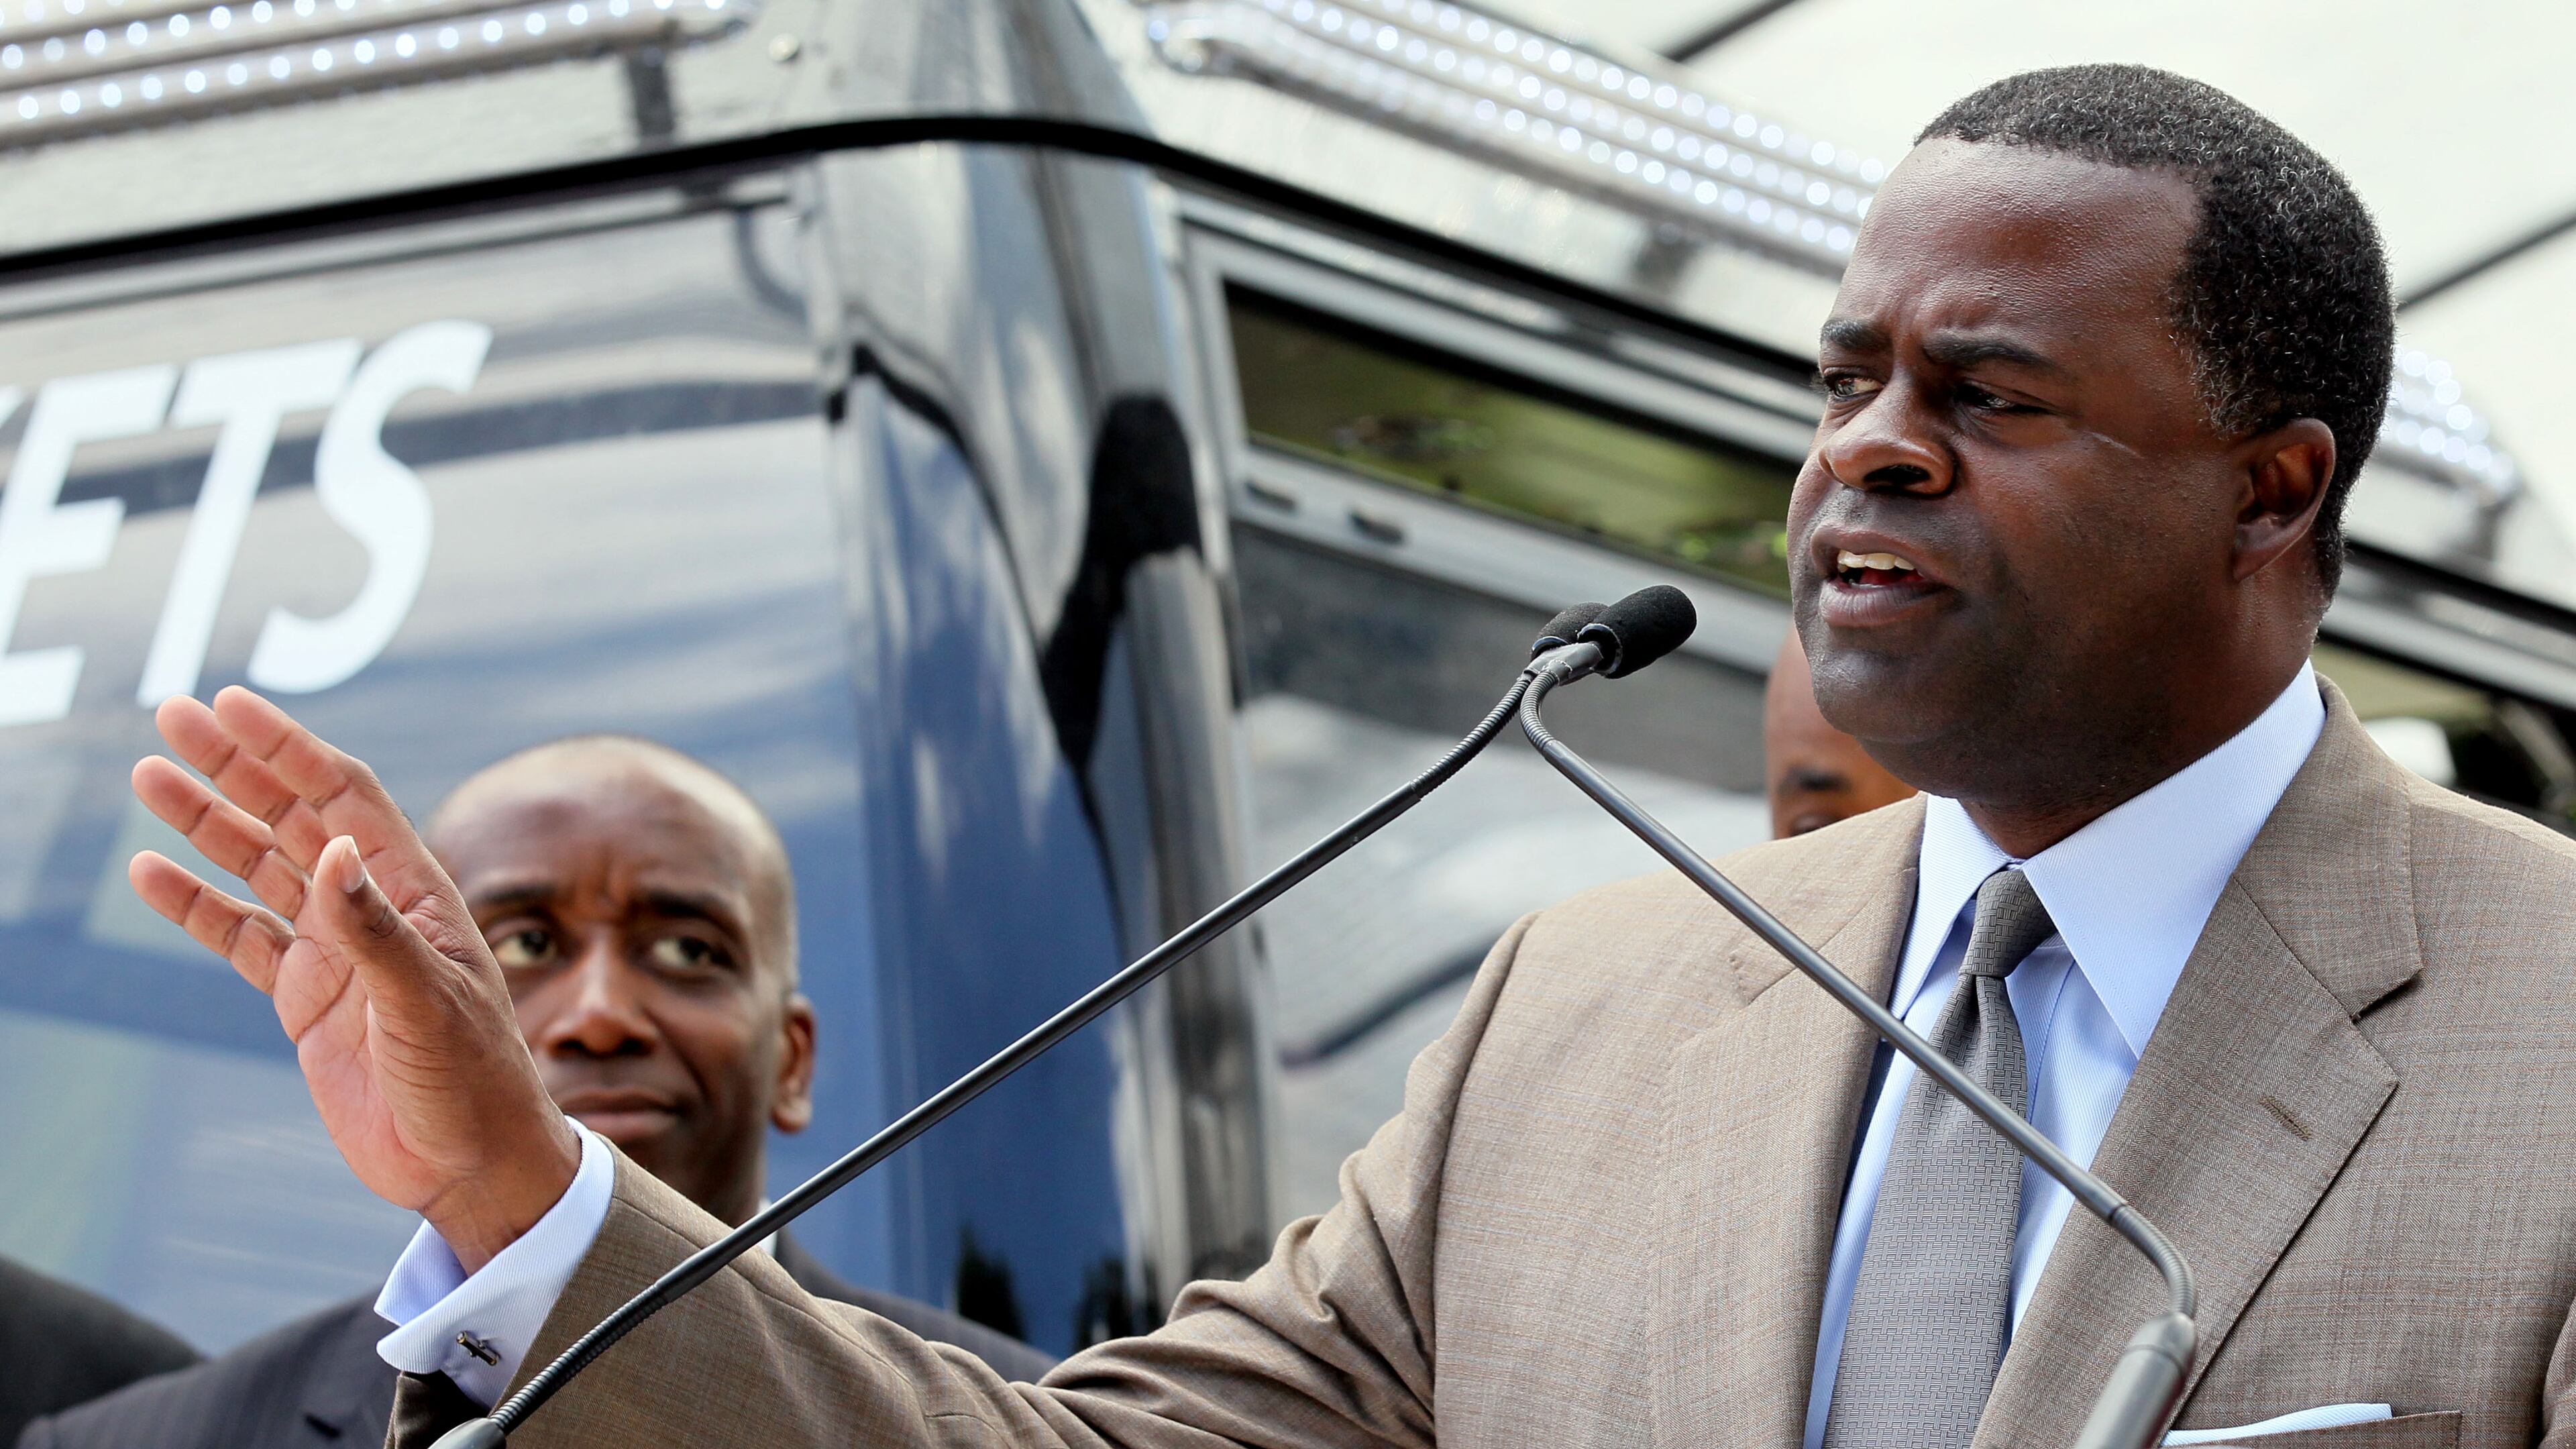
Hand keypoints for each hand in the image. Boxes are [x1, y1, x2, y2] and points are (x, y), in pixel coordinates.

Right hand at [129, 687, 578, 1271]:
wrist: (472, 1162)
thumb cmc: (473, 1082)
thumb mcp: (428, 1004)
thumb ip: (376, 933)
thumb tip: (339, 849)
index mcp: (414, 893)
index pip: (344, 795)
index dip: (288, 748)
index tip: (230, 705)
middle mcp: (374, 909)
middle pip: (295, 815)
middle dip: (236, 765)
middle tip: (171, 715)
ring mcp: (337, 952)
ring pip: (261, 867)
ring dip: (208, 822)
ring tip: (149, 777)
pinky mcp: (307, 999)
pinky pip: (242, 936)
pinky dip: (197, 905)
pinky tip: (154, 873)